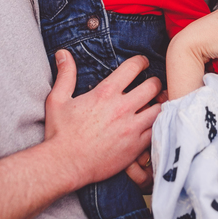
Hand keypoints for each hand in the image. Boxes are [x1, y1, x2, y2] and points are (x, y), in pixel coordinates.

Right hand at [44, 51, 161, 190]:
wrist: (65, 164)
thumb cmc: (60, 133)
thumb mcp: (58, 100)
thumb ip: (65, 74)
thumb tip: (63, 53)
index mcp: (105, 93)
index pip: (133, 67)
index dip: (141, 61)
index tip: (142, 63)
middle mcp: (122, 108)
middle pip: (153, 86)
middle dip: (154, 82)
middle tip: (152, 84)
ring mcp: (131, 128)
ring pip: (159, 109)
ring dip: (159, 104)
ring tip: (156, 103)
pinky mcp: (136, 146)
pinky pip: (156, 131)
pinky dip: (157, 125)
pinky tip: (152, 124)